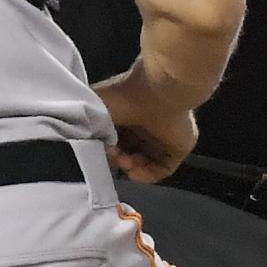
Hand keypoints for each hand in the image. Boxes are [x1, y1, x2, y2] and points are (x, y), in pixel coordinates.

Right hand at [94, 68, 197, 182]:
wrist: (156, 91)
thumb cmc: (123, 95)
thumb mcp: (95, 107)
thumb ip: (90, 126)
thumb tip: (88, 144)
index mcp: (130, 114)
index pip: (117, 139)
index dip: (107, 149)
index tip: (99, 151)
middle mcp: (147, 126)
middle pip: (130, 152)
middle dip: (118, 159)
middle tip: (112, 156)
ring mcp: (164, 137)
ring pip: (145, 162)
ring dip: (130, 167)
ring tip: (123, 162)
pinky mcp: (178, 148)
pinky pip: (163, 169)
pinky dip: (147, 175)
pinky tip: (133, 172)